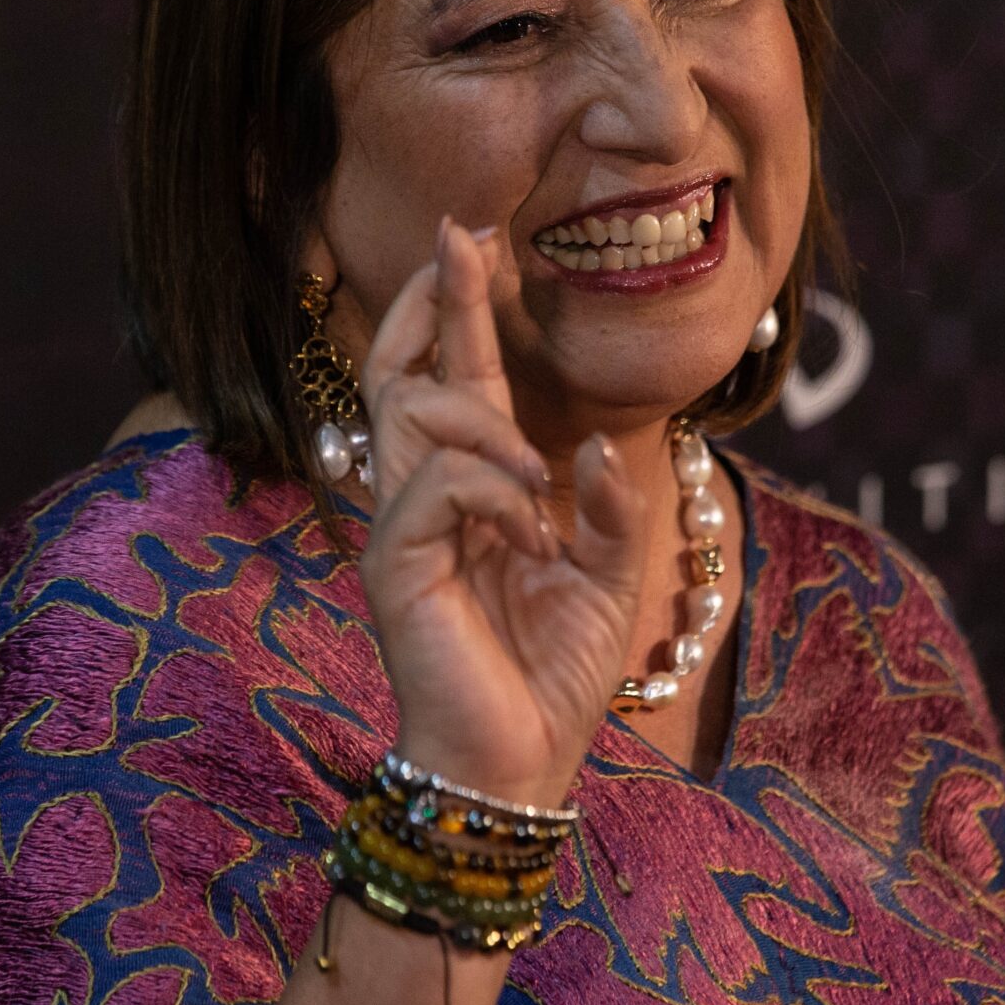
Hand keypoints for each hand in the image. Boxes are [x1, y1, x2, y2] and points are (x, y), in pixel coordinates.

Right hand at [354, 217, 649, 807]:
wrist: (520, 766)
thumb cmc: (552, 676)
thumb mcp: (609, 577)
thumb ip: (607, 509)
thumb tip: (585, 450)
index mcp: (474, 492)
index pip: (453, 379)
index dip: (459, 308)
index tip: (474, 238)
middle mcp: (424, 498)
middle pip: (404, 370)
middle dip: (436, 300)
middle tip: (462, 238)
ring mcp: (402, 530)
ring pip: (412, 412)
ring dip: (487, 422)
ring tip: (539, 478)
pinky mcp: (394, 566)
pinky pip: (435, 486)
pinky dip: (493, 491)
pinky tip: (531, 534)